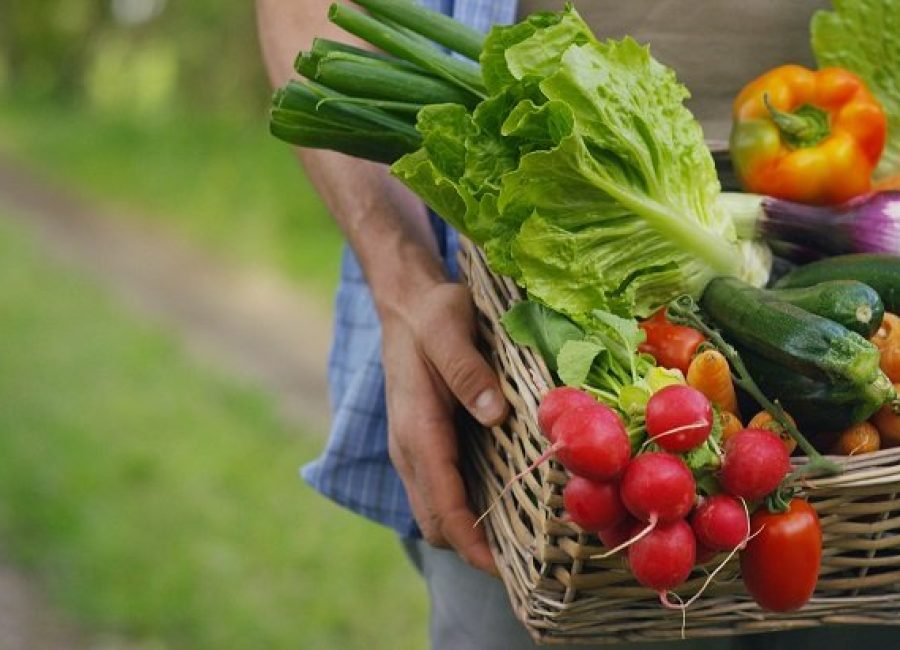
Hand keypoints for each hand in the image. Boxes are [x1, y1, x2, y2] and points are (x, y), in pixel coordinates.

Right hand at [382, 282, 507, 573]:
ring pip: (435, 512)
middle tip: (528, 563)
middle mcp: (409, 449)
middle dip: (473, 550)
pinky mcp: (422, 444)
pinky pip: (440, 492)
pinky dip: (464, 511)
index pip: (442, 505)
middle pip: (436, 522)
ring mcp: (412, 450)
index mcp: (416, 429)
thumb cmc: (432, 314)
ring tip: (520, 544)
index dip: (472, 544)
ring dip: (468, 534)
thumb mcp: (449, 328)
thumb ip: (467, 370)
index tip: (506, 571)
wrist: (405, 304)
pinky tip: (502, 504)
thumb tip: (493, 414)